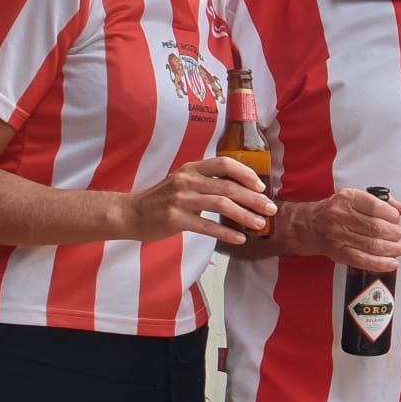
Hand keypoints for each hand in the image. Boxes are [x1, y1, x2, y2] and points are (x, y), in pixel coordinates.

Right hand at [125, 156, 274, 244]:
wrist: (130, 214)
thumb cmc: (161, 199)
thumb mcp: (183, 182)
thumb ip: (206, 181)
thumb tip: (240, 189)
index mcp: (191, 169)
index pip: (224, 164)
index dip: (246, 174)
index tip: (261, 186)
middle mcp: (187, 181)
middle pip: (228, 187)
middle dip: (254, 198)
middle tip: (270, 209)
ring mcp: (181, 200)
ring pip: (222, 205)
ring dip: (245, 215)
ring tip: (260, 224)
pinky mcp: (176, 219)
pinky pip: (207, 227)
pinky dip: (227, 233)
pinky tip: (240, 238)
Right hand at [286, 187, 400, 270]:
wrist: (307, 225)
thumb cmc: (335, 211)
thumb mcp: (354, 198)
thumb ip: (380, 201)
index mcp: (347, 198)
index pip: (376, 207)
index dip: (392, 215)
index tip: (396, 219)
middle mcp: (341, 216)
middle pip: (377, 228)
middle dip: (394, 234)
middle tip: (398, 235)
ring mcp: (339, 236)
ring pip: (373, 245)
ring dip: (392, 249)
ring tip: (399, 248)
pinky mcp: (338, 253)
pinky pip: (363, 260)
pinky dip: (381, 263)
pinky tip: (392, 262)